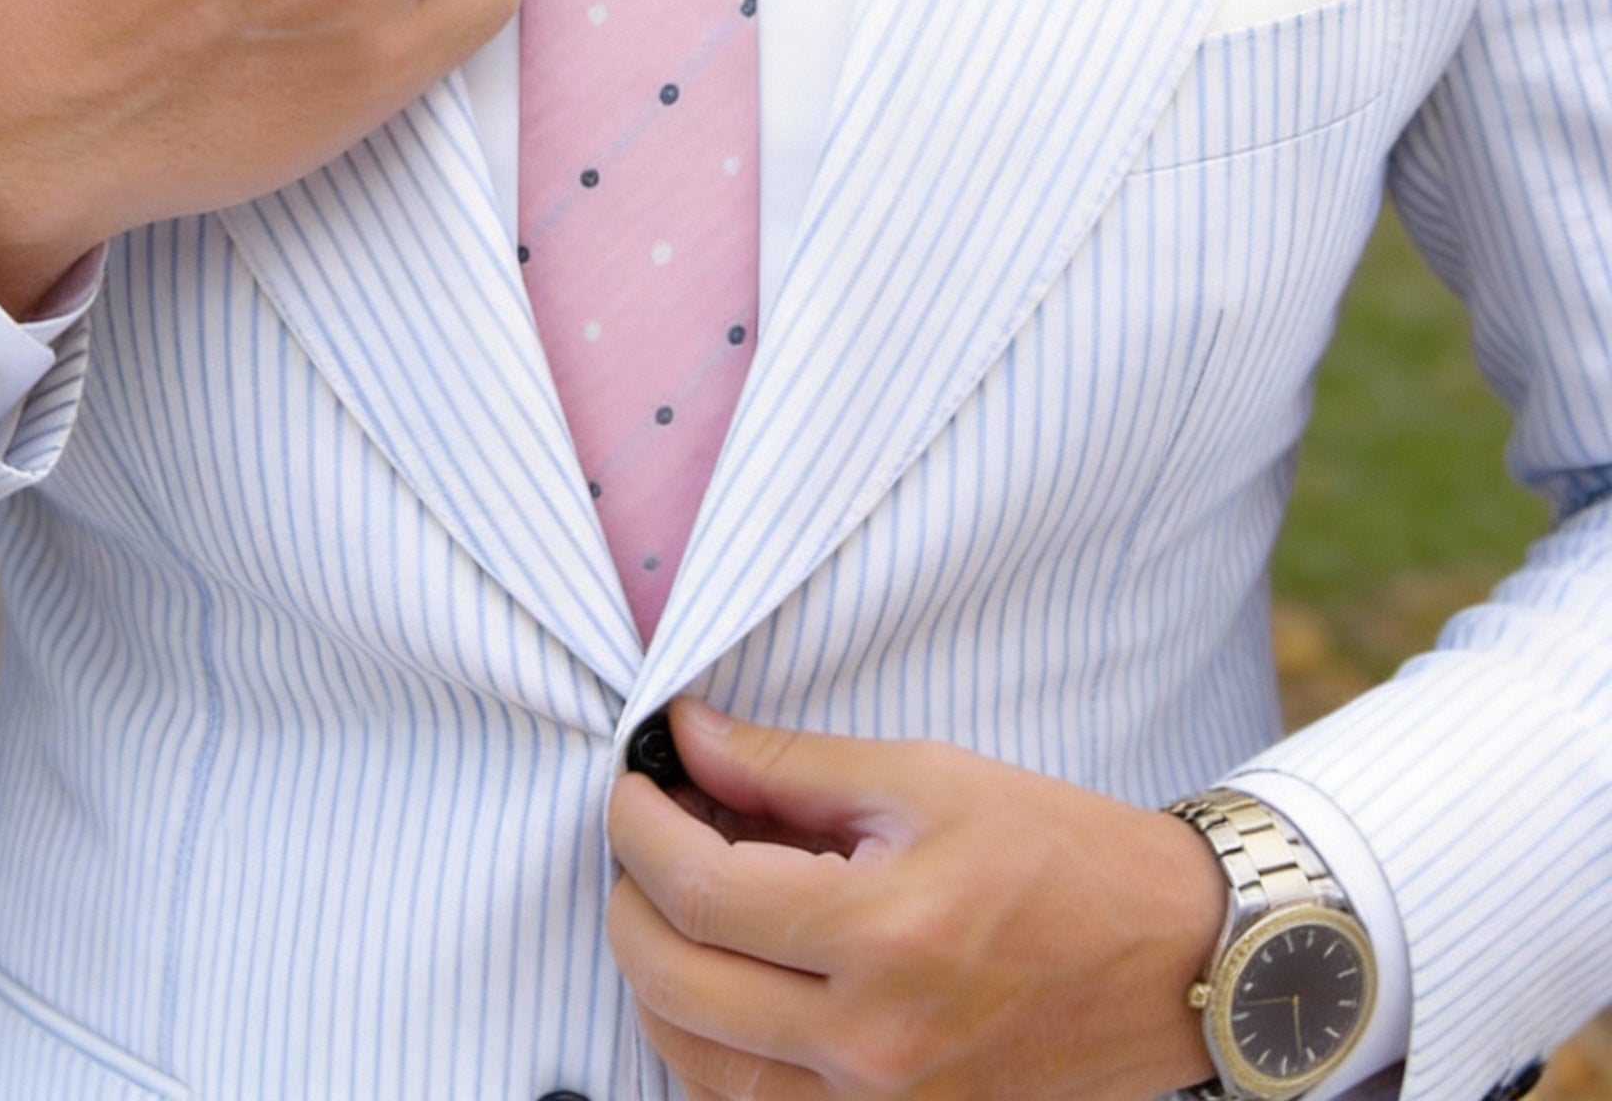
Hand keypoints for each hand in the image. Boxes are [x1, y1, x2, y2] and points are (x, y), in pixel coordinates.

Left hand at [605, 699, 1226, 1100]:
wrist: (1172, 960)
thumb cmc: (1057, 852)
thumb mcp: (923, 777)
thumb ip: (787, 764)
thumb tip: (684, 737)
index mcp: (885, 935)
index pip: (699, 892)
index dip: (637, 827)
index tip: (633, 782)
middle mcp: (872, 1047)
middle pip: (672, 986)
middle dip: (630, 898)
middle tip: (649, 832)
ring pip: (693, 1066)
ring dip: (660, 976)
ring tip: (685, 901)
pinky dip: (708, 1047)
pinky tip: (725, 979)